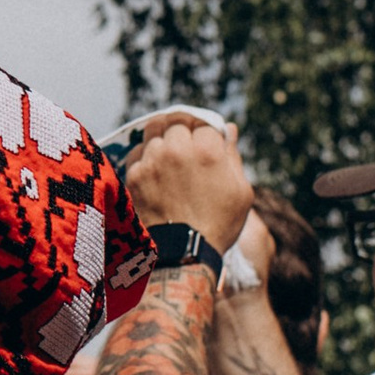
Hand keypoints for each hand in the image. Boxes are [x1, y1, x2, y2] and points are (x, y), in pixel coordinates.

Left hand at [127, 115, 253, 255]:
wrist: (183, 253)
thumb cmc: (219, 224)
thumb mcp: (241, 192)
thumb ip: (233, 156)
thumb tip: (228, 129)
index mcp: (207, 150)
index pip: (205, 123)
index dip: (207, 131)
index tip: (207, 141)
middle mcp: (177, 148)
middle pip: (177, 121)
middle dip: (184, 128)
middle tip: (187, 140)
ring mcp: (152, 160)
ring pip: (153, 129)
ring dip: (162, 135)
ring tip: (168, 148)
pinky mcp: (134, 173)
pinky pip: (137, 151)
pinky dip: (146, 154)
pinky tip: (154, 167)